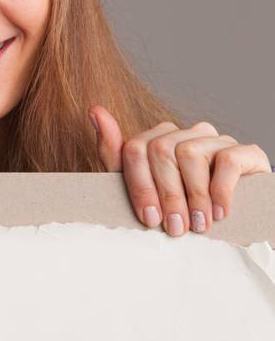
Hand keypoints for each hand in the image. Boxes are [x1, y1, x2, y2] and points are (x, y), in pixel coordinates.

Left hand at [90, 107, 271, 235]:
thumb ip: (116, 154)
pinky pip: (228, 161)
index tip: (150, 220)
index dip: (140, 187)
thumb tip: (95, 111)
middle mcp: (187, 133)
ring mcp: (216, 140)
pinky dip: (221, 190)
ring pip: (191, 154)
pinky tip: (220, 213)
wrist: (237, 216)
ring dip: (194, 196)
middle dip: (166, 195)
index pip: (135, 149)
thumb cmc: (182, 205)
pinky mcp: (246, 151)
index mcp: (159, 138)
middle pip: (161, 151)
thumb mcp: (143, 188)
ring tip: (198, 225)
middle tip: (175, 228)